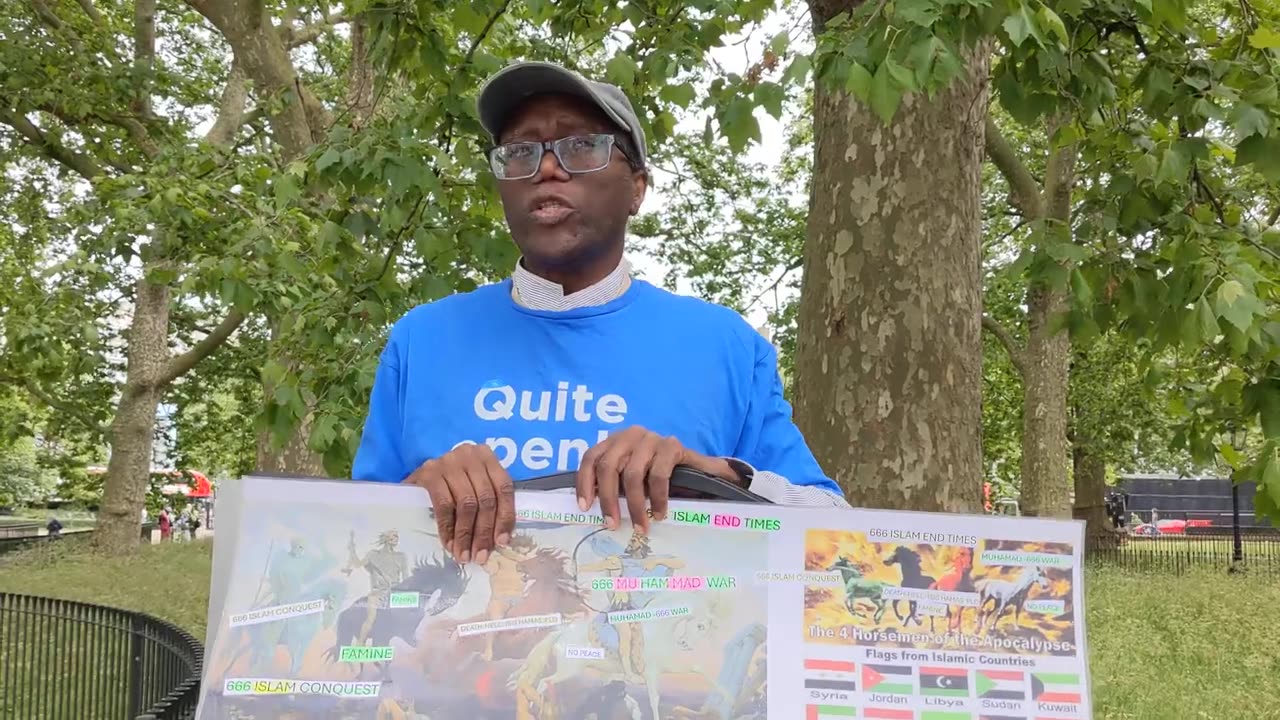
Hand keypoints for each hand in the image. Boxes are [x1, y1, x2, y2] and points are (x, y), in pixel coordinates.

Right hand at [403, 443, 515, 564]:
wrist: (417, 477)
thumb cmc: (451, 483)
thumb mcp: (473, 485)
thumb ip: (488, 502)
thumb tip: (501, 540)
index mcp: (487, 456)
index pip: (504, 488)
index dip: (505, 517)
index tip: (501, 542)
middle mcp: (469, 455)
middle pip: (485, 499)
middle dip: (484, 532)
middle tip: (480, 556)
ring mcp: (448, 462)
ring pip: (466, 504)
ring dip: (466, 534)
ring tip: (464, 554)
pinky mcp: (429, 473)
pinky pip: (444, 506)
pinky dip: (448, 528)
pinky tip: (449, 543)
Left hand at [576, 426, 739, 530]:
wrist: (703, 471)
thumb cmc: (661, 479)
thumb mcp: (633, 479)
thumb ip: (614, 485)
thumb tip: (587, 508)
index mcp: (616, 441)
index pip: (591, 458)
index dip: (584, 482)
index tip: (585, 508)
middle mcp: (631, 435)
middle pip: (608, 466)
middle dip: (608, 498)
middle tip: (612, 524)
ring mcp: (652, 439)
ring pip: (632, 474)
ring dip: (635, 505)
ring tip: (640, 526)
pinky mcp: (672, 446)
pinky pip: (658, 475)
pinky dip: (657, 498)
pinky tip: (659, 513)